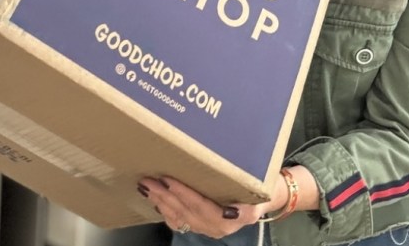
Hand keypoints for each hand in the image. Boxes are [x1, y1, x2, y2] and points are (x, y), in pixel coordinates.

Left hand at [138, 176, 287, 238]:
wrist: (262, 201)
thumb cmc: (260, 192)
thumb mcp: (261, 196)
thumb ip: (249, 204)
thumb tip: (236, 210)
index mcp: (230, 220)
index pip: (201, 205)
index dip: (183, 193)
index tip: (168, 179)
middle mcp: (216, 228)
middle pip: (186, 211)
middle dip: (165, 195)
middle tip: (149, 180)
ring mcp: (207, 229)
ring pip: (179, 217)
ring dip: (160, 201)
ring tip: (147, 187)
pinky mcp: (200, 227)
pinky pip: (179, 222)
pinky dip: (164, 210)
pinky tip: (155, 199)